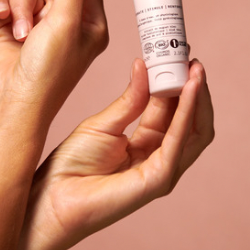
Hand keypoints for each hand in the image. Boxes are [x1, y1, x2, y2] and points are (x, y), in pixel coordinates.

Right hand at [0, 0, 108, 123]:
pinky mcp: (13, 29)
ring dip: (21, 4)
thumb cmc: (46, 74)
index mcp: (90, 20)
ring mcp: (39, 25)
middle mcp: (66, 21)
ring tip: (21, 28)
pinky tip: (2, 21)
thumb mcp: (65, 23)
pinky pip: (7, 2)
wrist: (8, 108)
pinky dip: (3, 8)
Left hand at [18, 58, 214, 249]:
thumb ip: (130, 99)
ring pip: (194, 129)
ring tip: (195, 68)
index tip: (179, 53)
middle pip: (190, 118)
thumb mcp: (104, 122)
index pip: (172, 107)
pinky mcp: (159, 179)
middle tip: (192, 58)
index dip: (177, 80)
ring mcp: (163, 169)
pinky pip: (179, 141)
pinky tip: (187, 89)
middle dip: (194, 87)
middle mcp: (161, 155)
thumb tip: (144, 65)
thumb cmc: (73, 164)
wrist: (52, 196)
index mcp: (147, 141)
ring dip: (197, 97)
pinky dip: (186, 113)